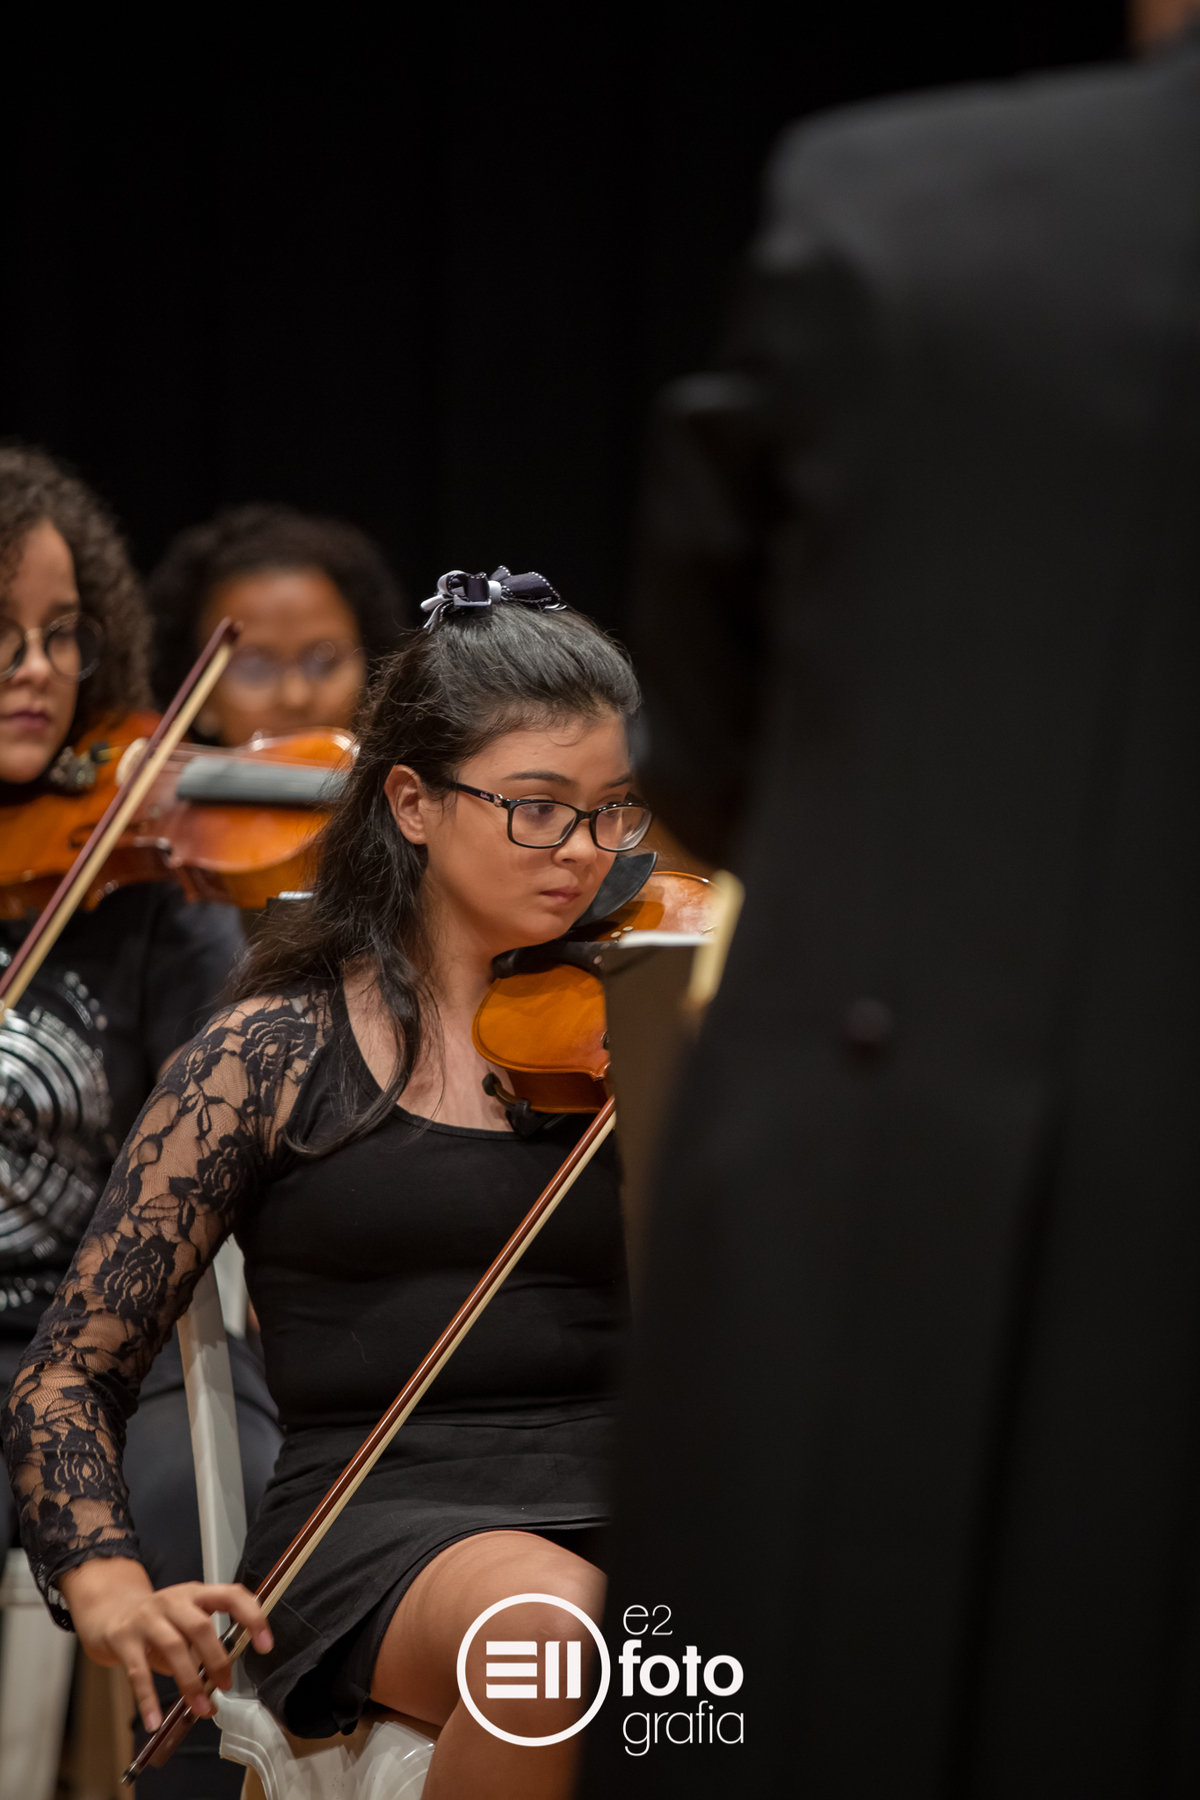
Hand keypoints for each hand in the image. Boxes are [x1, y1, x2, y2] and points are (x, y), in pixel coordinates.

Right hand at [58, 1556, 272, 1730]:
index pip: (231, 1595)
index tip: (265, 1644)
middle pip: (201, 1627)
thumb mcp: (185, 1620)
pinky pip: (138, 1672)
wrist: (108, 1611)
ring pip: (174, 1648)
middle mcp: (173, 1601)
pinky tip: (155, 1720)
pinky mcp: (123, 1639)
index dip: (252, 1617)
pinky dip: (148, 1699)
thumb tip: (221, 1678)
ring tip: (201, 1708)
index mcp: (196, 1594)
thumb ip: (203, 1642)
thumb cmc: (156, 1621)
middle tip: (226, 1685)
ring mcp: (147, 1618)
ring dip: (191, 1682)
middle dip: (218, 1659)